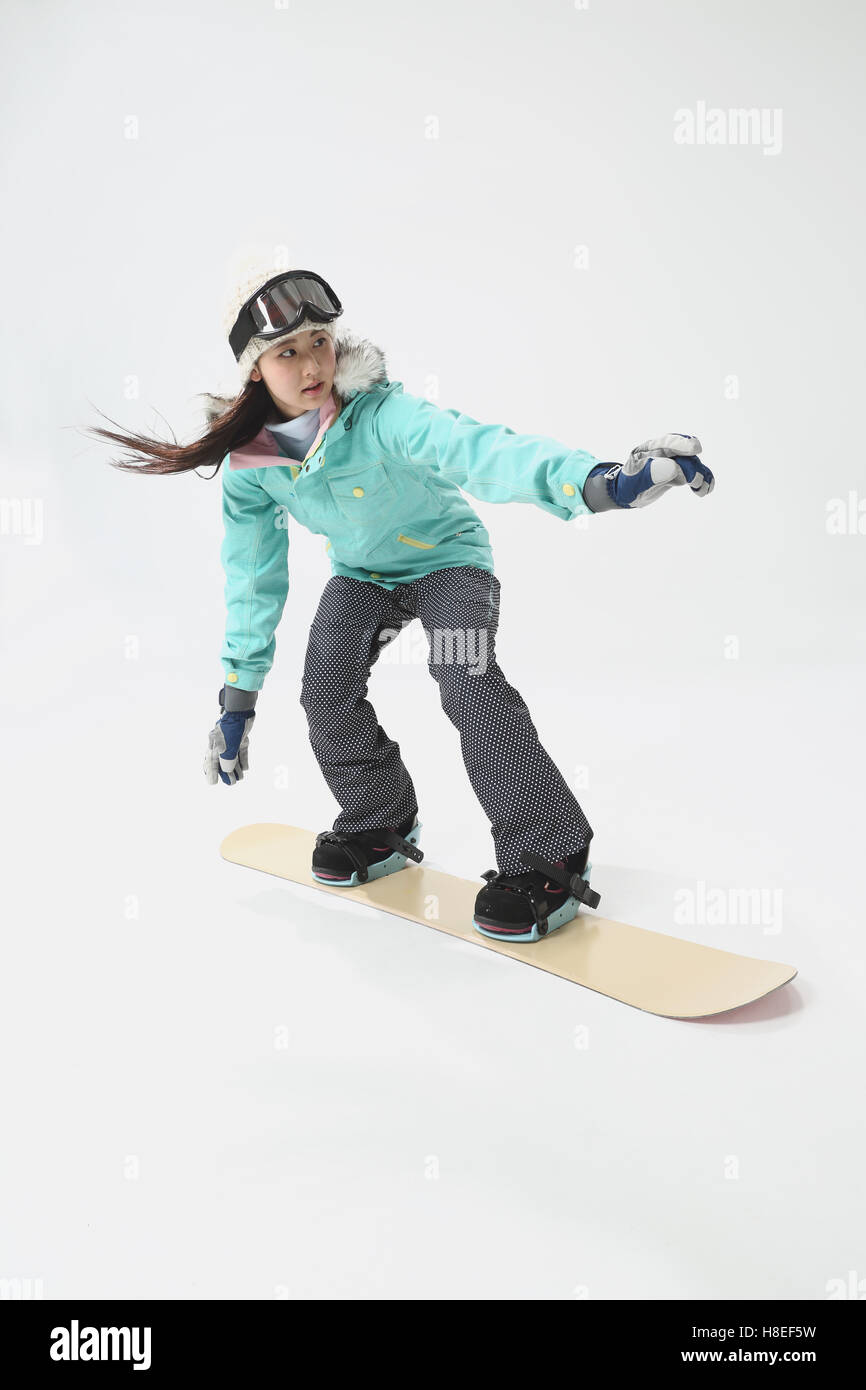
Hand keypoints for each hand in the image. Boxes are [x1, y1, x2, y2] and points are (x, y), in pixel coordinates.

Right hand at [204, 699, 255, 785]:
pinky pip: (241, 751)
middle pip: (222, 761)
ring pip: (232, 757)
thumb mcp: (228, 747)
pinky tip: (245, 768)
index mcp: (214, 745)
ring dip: (236, 768)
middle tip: (231, 783)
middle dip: (226, 773)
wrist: (241, 711)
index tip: (213, 783)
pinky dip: (242, 759)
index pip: (210, 762)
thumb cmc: (231, 729)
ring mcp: (231, 740)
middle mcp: (221, 743)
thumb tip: (227, 771)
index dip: (211, 773)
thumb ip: (227, 761)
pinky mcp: (240, 738)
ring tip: (240, 778)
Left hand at [588, 433, 713, 509]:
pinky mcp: (680, 473)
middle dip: (692, 467)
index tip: (695, 449)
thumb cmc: (629, 483)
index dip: (683, 444)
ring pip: (693, 464)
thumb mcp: (637, 478)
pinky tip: (706, 489)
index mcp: (651, 448)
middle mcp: (665, 452)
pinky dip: (703, 481)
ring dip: (701, 475)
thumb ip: (653, 472)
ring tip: (702, 489)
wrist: (627, 494)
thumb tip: (675, 468)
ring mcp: (674, 461)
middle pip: (685, 454)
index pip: (668, 442)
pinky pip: (695, 474)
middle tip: (694, 481)